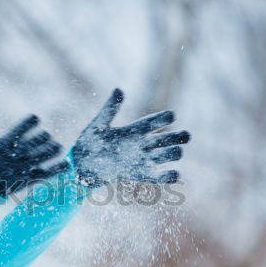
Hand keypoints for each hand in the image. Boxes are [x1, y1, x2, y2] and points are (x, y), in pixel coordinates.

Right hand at [0, 100, 69, 197]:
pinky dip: (60, 167)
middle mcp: (18, 153)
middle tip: (45, 137)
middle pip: (41, 138)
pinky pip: (50, 172)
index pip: (25, 125)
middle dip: (44, 136)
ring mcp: (26, 166)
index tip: (35, 120)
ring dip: (54, 148)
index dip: (32, 121)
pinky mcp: (31, 178)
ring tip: (55, 147)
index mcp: (7, 142)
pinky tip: (66, 163)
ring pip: (48, 153)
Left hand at [71, 87, 189, 187]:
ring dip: (176, 153)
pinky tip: (173, 173)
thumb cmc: (89, 144)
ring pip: (169, 155)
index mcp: (134, 130)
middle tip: (184, 136)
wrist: (82, 167)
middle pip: (169, 137)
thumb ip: (110, 109)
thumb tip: (119, 89)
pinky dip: (171, 176)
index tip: (171, 116)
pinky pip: (161, 177)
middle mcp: (142, 144)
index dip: (166, 118)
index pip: (155, 121)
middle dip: (180, 136)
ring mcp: (143, 160)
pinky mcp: (141, 175)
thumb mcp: (98, 125)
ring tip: (174, 152)